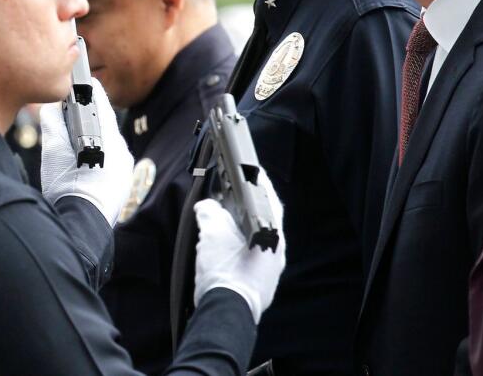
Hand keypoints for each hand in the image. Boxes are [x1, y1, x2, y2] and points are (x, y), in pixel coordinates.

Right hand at [38, 78, 132, 225]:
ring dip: (91, 135)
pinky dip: (96, 153)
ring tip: (72, 134)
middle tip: (70, 107)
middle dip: (87, 115)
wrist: (81, 227)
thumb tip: (52, 106)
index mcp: (109, 138)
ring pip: (106, 142)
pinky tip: (82, 158)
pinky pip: (109, 159)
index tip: (79, 81)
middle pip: (103, 123)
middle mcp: (122, 150)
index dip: (88, 91)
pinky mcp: (121, 183)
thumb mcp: (53, 151)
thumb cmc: (67, 189)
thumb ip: (53, 123)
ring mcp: (124, 168)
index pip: (100, 103)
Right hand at [193, 170, 285, 322]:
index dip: (259, 184)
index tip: (252, 172)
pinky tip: (221, 248)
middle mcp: (276, 252)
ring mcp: (269, 270)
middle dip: (245, 208)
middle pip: (262, 221)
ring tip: (220, 221)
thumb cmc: (225, 271)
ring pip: (254, 240)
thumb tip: (206, 207)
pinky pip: (249, 257)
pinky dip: (236, 246)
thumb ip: (209, 213)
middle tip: (230, 197)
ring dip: (239, 229)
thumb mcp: (212, 234)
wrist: (226, 310)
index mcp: (272, 236)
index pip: (269, 201)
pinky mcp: (258, 284)